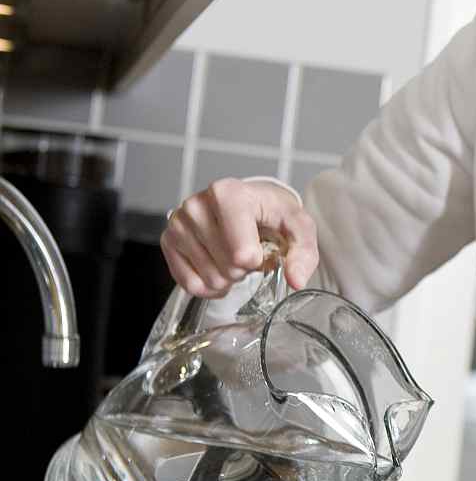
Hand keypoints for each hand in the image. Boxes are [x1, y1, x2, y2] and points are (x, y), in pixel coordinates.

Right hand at [161, 177, 318, 295]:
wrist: (247, 204)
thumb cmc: (271, 214)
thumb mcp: (297, 226)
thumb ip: (303, 252)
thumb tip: (296, 280)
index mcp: (228, 193)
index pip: (242, 253)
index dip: (258, 260)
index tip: (262, 246)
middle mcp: (197, 204)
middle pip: (228, 269)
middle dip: (244, 269)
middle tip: (247, 252)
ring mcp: (179, 223)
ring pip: (210, 279)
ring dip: (228, 277)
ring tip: (232, 256)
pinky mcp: (168, 241)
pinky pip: (190, 286)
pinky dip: (210, 286)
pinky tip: (218, 268)